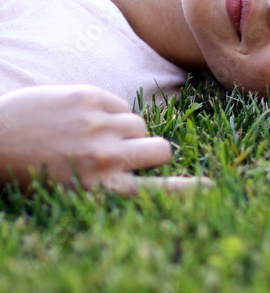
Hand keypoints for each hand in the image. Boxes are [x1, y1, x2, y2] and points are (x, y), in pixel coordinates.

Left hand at [0, 84, 211, 195]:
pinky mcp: (90, 99)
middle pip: (161, 149)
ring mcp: (99, 127)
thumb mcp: (75, 190)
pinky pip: (121, 106)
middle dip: (155, 150)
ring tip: (96, 137)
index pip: (159, 192)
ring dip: (128, 132)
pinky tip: (81, 121)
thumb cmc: (33, 172)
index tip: (214, 188)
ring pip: (140, 126)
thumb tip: (150, 162)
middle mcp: (106, 160)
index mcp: (104, 190)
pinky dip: (109, 113)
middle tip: (135, 152)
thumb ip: (113, 181)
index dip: (190, 190)